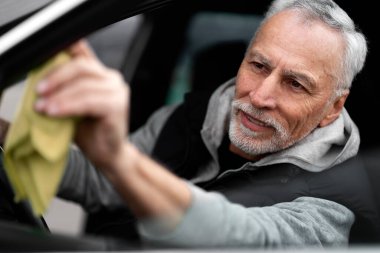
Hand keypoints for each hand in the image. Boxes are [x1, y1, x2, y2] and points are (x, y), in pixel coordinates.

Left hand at [35, 40, 129, 169]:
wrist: (107, 153)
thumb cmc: (90, 131)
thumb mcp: (72, 104)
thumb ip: (65, 88)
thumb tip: (41, 79)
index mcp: (101, 74)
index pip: (82, 53)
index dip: (65, 48)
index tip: (43, 58)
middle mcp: (112, 79)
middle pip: (81, 66)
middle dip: (56, 77)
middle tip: (39, 91)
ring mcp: (118, 91)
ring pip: (83, 85)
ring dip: (59, 96)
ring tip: (43, 107)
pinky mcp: (118, 106)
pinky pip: (89, 101)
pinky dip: (69, 106)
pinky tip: (55, 112)